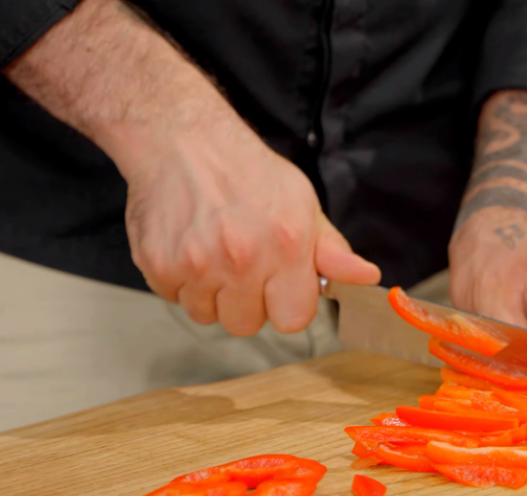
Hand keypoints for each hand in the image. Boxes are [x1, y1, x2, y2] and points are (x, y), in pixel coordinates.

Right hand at [121, 109, 379, 335]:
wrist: (181, 140)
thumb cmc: (246, 171)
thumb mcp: (302, 203)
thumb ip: (332, 251)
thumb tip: (367, 279)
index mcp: (285, 245)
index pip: (293, 320)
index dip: (286, 304)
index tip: (279, 285)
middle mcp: (241, 258)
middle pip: (246, 324)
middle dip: (245, 302)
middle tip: (241, 263)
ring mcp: (196, 263)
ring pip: (206, 315)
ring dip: (210, 293)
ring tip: (212, 252)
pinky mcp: (159, 264)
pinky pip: (174, 298)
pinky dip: (179, 280)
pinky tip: (188, 247)